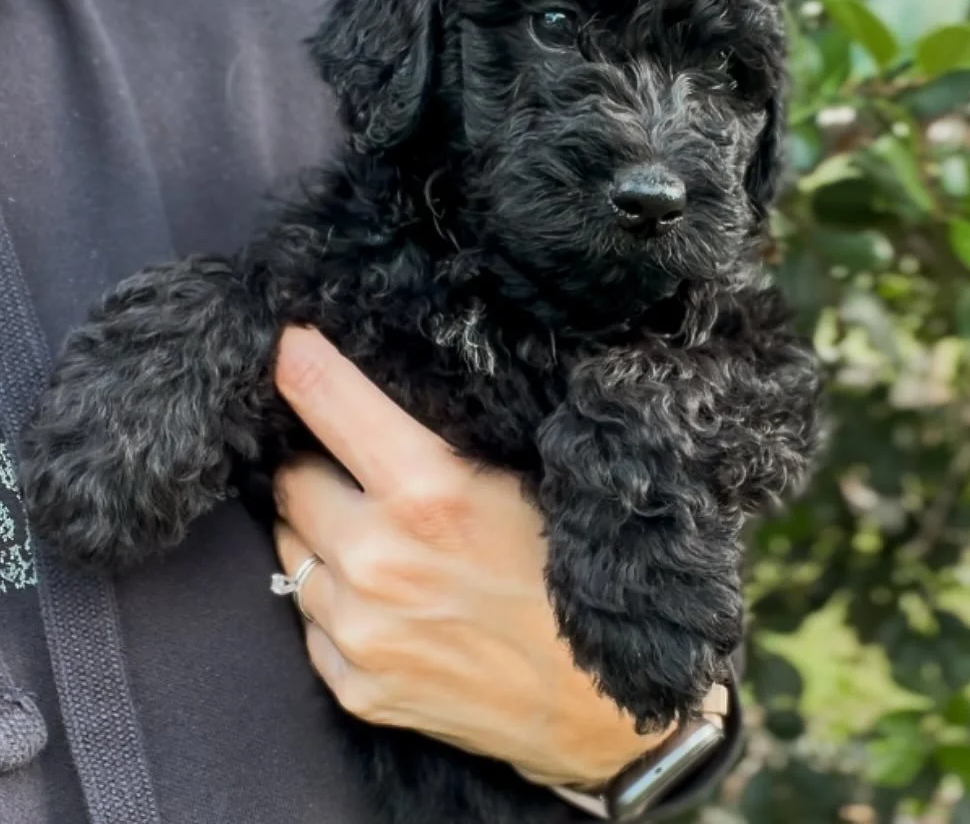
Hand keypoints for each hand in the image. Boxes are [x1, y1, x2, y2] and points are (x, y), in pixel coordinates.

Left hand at [272, 326, 726, 787]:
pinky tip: (384, 596)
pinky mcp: (354, 686)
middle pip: (291, 477)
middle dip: (315, 460)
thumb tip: (380, 389)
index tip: (288, 341)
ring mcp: (359, 630)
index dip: (298, 359)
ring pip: (290, 546)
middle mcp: (377, 559)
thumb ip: (445, 436)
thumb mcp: (527, 479)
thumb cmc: (575, 574)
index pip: (324, 396)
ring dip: (319, 529)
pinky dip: (332, 596)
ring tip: (374, 534)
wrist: (604, 704)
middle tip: (355, 465)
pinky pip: (308, 616)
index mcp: (428, 492)